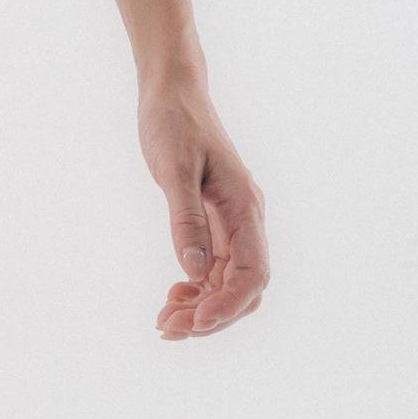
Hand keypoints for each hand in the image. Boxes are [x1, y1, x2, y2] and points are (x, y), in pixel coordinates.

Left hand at [137, 76, 269, 338]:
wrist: (172, 91)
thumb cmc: (173, 122)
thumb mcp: (173, 168)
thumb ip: (186, 219)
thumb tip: (196, 271)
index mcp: (245, 206)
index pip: (252, 273)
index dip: (227, 305)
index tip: (194, 322)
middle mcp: (246, 219)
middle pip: (244, 286)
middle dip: (211, 313)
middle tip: (167, 327)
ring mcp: (233, 221)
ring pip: (229, 281)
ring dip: (202, 305)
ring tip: (165, 319)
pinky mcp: (216, 220)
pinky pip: (216, 266)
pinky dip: (197, 286)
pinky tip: (174, 293)